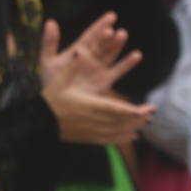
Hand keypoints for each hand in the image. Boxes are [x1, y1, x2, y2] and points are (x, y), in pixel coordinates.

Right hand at [39, 17, 153, 144]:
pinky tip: (133, 137)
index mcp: (89, 105)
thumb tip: (81, 50)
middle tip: (152, 112)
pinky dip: (123, 138)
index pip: (117, 109)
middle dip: (139, 117)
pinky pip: (110, 140)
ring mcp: (92, 131)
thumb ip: (72, 66)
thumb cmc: (50, 98)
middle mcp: (94, 121)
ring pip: (118, 132)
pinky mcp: (89, 138)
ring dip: (134, 127)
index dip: (133, 111)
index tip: (146, 109)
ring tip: (146, 122)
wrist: (38, 121)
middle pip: (122, 122)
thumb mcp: (59, 79)